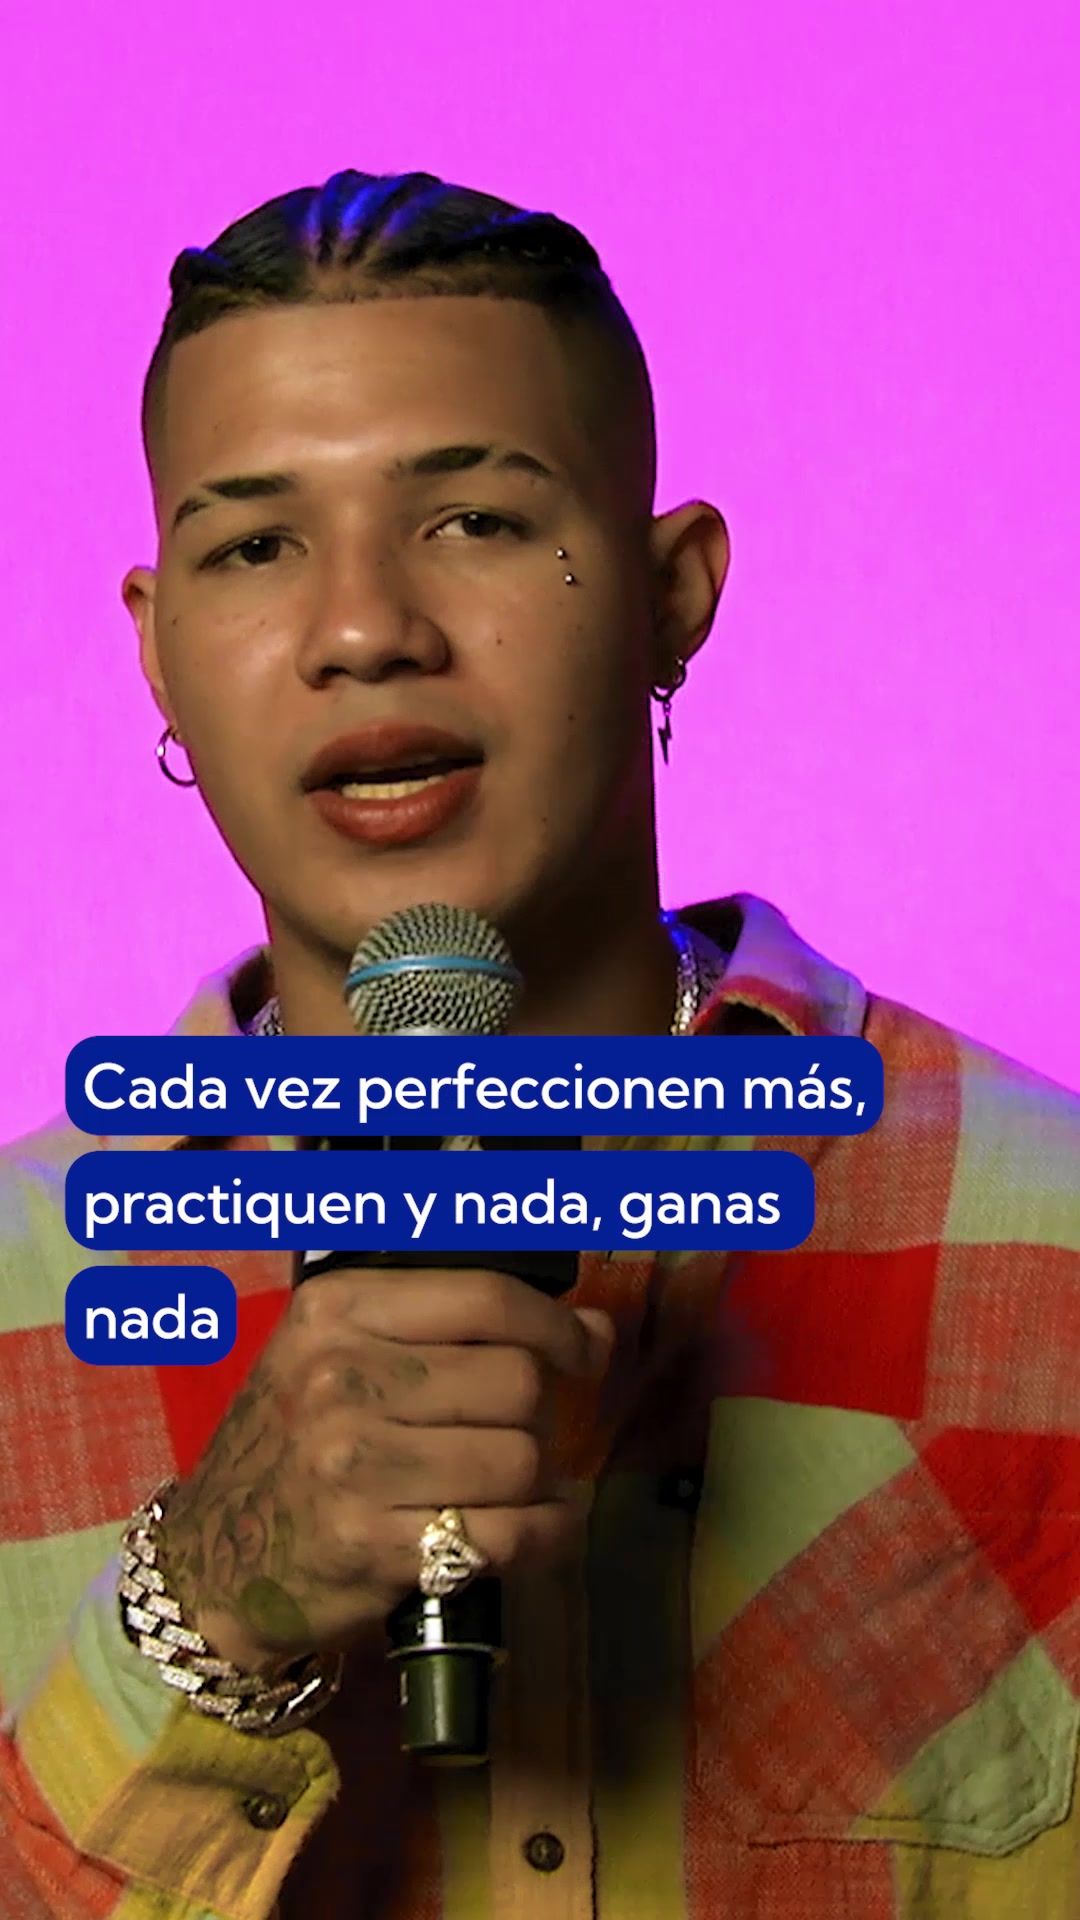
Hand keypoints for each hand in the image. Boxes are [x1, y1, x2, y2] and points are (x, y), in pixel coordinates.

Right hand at [160, 1268, 613, 1672]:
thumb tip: (597, 1327)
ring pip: (521, 1458)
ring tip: (510, 1487)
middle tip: (517, 1436)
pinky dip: (544, 1536)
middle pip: (515, 1379)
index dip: (556, 1325)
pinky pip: (509, 1533)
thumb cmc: (292, 1445)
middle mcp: (339, 1378)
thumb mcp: (339, 1354)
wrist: (211, 1563)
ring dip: (539, 1480)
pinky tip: (534, 1530)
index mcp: (337, 1312)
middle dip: (539, 1413)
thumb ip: (456, 1328)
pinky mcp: (372, 1546)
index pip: (485, 1298)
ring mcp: (352, 1464)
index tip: (585, 1349)